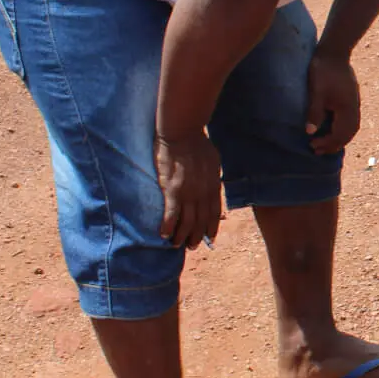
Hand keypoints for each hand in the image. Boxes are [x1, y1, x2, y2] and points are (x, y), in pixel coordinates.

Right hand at [156, 131, 222, 248]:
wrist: (183, 131)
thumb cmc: (198, 143)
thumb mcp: (214, 162)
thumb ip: (212, 177)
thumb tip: (214, 185)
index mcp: (213, 186)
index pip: (214, 213)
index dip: (211, 227)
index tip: (209, 237)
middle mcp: (203, 193)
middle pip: (201, 221)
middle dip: (197, 236)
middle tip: (192, 247)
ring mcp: (188, 193)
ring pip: (187, 222)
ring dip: (182, 236)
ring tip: (177, 245)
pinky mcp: (172, 190)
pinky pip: (171, 214)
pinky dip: (168, 227)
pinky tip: (164, 235)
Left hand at [305, 47, 359, 154]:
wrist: (335, 52)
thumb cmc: (323, 70)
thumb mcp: (316, 91)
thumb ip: (314, 112)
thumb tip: (310, 132)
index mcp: (346, 108)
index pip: (339, 134)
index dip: (326, 143)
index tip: (312, 144)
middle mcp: (354, 108)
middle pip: (348, 134)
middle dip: (334, 144)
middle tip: (317, 150)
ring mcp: (355, 103)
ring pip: (352, 128)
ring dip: (339, 139)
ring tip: (326, 143)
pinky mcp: (352, 99)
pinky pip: (351, 121)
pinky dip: (343, 130)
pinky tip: (333, 129)